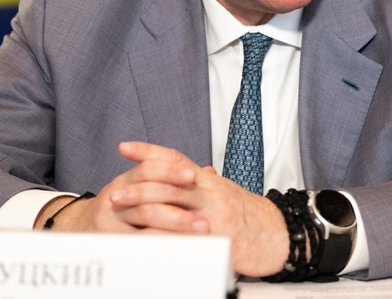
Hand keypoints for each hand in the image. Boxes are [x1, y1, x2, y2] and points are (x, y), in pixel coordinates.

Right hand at [33, 141, 208, 234]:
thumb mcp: (140, 188)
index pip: (146, 168)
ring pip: (144, 217)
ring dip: (175, 223)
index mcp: (125, 182)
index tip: (193, 174)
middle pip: (146, 192)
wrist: (82, 230)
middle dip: (177, 198)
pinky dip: (161, 241)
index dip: (169, 169)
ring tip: (199, 229)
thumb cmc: (121, 207)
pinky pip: (139, 241)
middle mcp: (115, 197)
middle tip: (202, 209)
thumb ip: (172, 179)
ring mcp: (110, 220)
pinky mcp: (111, 241)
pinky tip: (179, 244)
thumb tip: (210, 171)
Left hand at [110, 142, 288, 276]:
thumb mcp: (222, 193)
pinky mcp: (220, 239)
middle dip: (138, 187)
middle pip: (170, 181)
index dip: (149, 151)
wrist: (278, 235)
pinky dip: (163, 240)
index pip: (175, 158)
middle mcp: (211, 192)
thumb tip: (188, 169)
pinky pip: (186, 239)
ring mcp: (215, 215)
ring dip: (144, 211)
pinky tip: (145, 243)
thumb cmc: (248, 215)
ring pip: (174, 208)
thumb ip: (202, 183)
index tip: (124, 148)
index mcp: (208, 181)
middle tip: (114, 193)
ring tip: (122, 214)